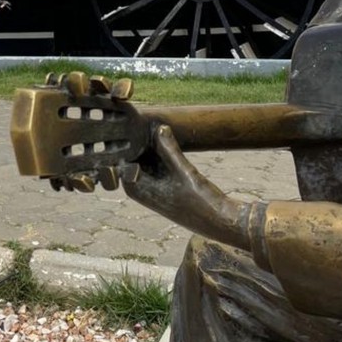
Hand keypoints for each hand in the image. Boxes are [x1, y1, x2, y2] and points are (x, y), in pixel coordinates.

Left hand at [121, 124, 255, 251]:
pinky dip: (158, 152)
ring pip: (144, 160)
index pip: (120, 160)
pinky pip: (155, 164)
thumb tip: (159, 127)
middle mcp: (141, 190)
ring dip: (148, 145)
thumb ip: (170, 149)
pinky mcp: (163, 187)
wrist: (221, 222)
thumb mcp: (184, 171)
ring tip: (153, 123)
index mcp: (138, 189)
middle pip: (131, 159)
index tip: (128, 124)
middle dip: (136, 141)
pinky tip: (164, 136)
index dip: (123, 142)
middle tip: (142, 119)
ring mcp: (151, 189)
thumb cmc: (201, 201)